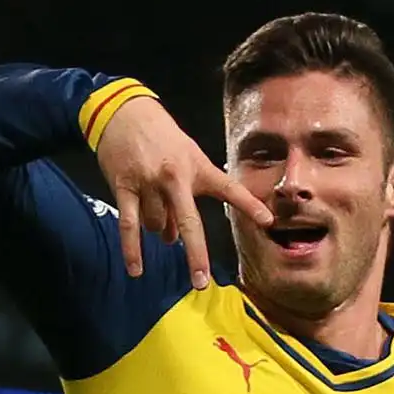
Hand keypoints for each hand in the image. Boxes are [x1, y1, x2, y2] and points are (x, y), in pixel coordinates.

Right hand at [94, 96, 272, 288]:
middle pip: (190, 222)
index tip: (268, 221)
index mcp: (198, 168)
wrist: (124, 112)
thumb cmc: (161, 137)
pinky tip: (136, 269)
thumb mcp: (186, 157)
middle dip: (196, 254)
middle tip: (201, 281)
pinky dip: (132, 249)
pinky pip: (130, 225)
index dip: (250, 205)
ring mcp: (149, 182)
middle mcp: (176, 177)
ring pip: (158, 226)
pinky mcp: (125, 186)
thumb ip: (186, 199)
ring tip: (157, 213)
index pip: (229, 189)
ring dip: (160, 230)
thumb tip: (175, 239)